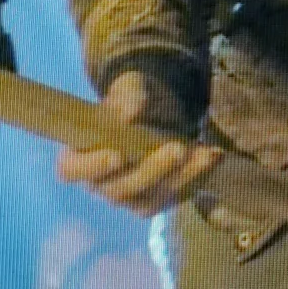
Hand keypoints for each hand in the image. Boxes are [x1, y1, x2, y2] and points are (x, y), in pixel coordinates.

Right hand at [54, 71, 219, 215]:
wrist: (156, 112)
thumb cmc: (132, 100)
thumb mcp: (130, 88)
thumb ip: (128, 97)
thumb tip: (130, 114)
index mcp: (79, 156)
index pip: (73, 170)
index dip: (92, 166)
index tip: (116, 155)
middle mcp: (100, 183)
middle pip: (119, 190)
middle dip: (151, 171)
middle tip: (176, 149)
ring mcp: (129, 196)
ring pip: (150, 200)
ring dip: (180, 179)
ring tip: (205, 154)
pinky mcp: (157, 198)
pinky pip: (176, 196)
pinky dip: (198, 178)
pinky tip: (214, 156)